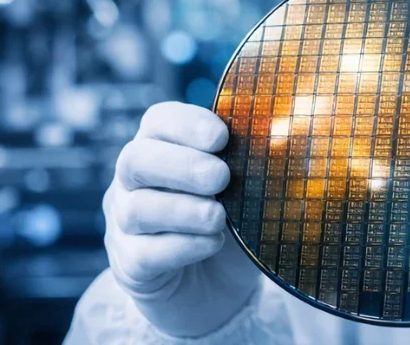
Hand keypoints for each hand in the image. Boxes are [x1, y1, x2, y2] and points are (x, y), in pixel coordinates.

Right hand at [104, 102, 260, 336]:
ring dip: (182, 209)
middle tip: (221, 177)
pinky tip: (213, 243)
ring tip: (218, 217)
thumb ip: (254, 165)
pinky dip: (182, 246)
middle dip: (181, 165)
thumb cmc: (233, 223)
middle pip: (136, 160)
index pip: (158, 122)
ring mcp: (125, 225)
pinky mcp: (131, 266)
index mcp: (162, 149)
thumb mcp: (248, 189)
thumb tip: (284, 145)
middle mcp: (133, 182)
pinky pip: (145, 253)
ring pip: (137, 209)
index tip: (222, 137)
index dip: (186, 124)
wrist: (217, 286)